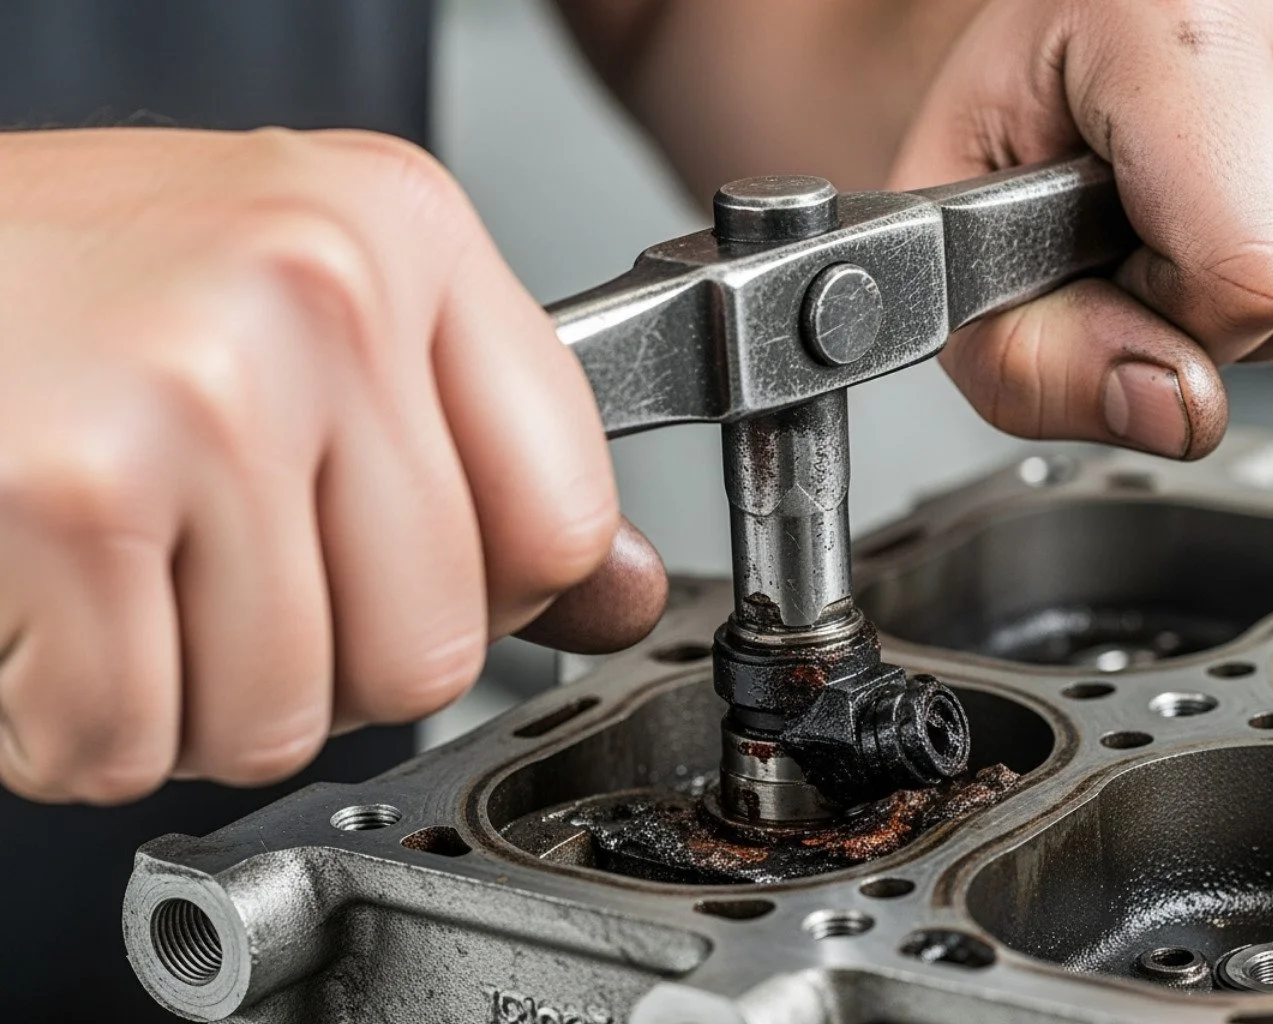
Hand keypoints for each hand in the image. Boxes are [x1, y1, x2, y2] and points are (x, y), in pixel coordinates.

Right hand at [0, 128, 665, 803]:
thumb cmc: (81, 277)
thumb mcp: (316, 308)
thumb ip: (477, 453)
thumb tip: (611, 592)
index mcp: (404, 234)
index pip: (563, 518)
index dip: (490, 599)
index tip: (416, 583)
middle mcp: (322, 292)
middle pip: (431, 647)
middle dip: (325, 669)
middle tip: (231, 588)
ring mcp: (201, 387)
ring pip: (289, 715)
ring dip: (195, 704)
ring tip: (135, 590)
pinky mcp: (69, 490)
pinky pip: (133, 737)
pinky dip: (76, 725)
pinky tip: (52, 620)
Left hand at [893, 0, 1272, 457]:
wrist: (1062, 25)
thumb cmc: (1022, 109)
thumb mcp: (964, 238)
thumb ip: (1034, 361)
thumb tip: (1175, 408)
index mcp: (1164, 14)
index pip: (1253, 269)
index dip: (1177, 315)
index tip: (1124, 263)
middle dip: (1244, 312)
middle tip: (1172, 236)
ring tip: (1229, 210)